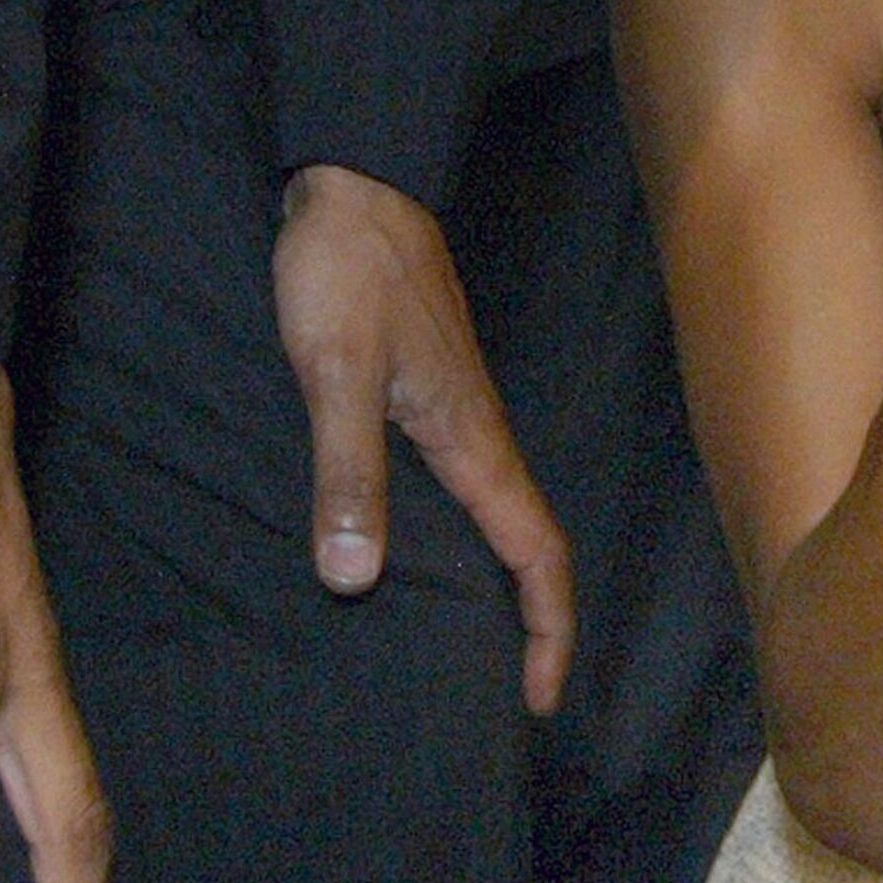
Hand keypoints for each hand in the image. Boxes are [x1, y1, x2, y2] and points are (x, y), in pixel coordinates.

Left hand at [274, 166, 572, 715]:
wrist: (353, 182)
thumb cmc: (347, 274)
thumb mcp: (334, 373)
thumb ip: (347, 474)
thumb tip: (356, 580)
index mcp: (469, 435)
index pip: (535, 549)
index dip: (548, 629)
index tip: (540, 700)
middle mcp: (475, 431)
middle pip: (524, 542)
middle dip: (529, 623)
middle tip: (506, 696)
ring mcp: (453, 409)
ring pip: (491, 514)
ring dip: (492, 582)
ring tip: (458, 648)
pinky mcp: (424, 391)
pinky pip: (456, 486)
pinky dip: (453, 539)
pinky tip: (403, 552)